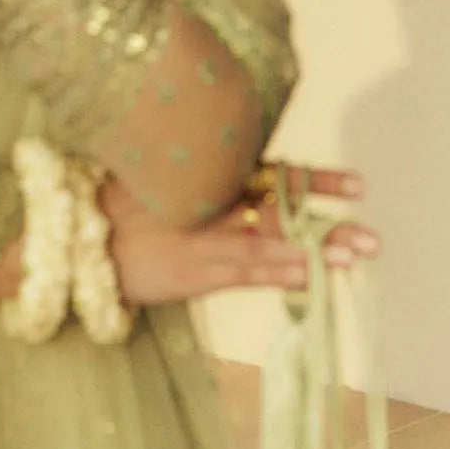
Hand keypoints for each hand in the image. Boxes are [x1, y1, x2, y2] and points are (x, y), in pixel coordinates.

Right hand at [103, 166, 380, 305]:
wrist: (79, 243)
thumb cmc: (114, 214)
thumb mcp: (157, 187)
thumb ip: (197, 182)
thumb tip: (236, 183)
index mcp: (204, 179)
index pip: (269, 175)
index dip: (314, 180)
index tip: (358, 186)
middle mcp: (209, 202)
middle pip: (278, 203)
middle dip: (324, 213)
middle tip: (370, 225)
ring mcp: (204, 235)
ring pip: (270, 237)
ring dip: (316, 246)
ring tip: (358, 252)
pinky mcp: (193, 270)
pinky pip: (244, 269)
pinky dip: (277, 269)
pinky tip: (307, 273)